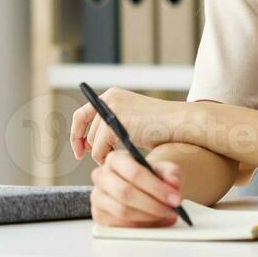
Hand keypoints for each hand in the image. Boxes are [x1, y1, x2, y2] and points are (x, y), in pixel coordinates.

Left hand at [69, 87, 188, 165]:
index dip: (77, 134)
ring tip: (121, 160)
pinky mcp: (115, 122)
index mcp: (112, 95)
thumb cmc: (162, 127)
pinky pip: (100, 148)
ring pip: (93, 142)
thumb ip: (112, 126)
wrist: (181, 123)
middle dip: (89, 147)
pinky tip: (123, 160)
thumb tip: (90, 144)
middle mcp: (109, 98)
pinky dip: (108, 158)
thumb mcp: (132, 121)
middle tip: (96, 160)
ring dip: (103, 155)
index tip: (80, 151)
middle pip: (86, 129)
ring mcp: (112, 109)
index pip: (82, 114)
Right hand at [90, 151, 183, 227]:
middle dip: (153, 205)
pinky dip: (140, 226)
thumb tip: (173, 182)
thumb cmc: (151, 178)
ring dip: (148, 217)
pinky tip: (153, 222)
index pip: (134, 173)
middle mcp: (101, 175)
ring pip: (122, 211)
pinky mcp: (99, 215)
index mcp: (115, 159)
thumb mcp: (165, 170)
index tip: (175, 198)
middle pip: (125, 193)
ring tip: (165, 216)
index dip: (156, 188)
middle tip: (172, 211)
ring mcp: (97, 196)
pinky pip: (119, 225)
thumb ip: (171, 173)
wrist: (143, 188)